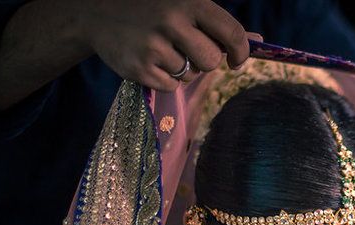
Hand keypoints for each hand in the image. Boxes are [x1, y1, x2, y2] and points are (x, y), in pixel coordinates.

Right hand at [80, 0, 262, 91]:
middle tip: (184, 47)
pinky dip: (164, 79)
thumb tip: (259, 40)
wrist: (95, 13)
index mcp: (188, 1)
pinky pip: (170, 86)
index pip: (231, 33)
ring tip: (160, 49)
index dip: (240, 51)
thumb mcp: (183, 6)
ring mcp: (153, 46)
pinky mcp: (139, 68)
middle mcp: (171, 21)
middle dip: (203, 60)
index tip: (236, 60)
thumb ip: (218, 24)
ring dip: (182, 69)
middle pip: (211, 61)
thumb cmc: (151, 9)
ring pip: (190, 75)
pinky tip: (149, 60)